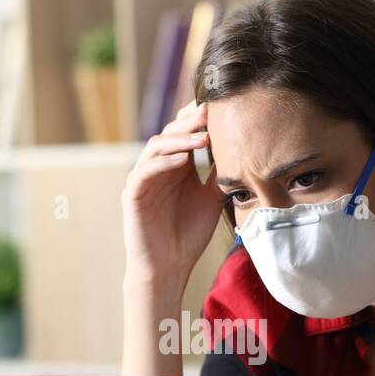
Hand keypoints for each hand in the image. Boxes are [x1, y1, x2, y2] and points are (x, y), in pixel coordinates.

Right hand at [121, 99, 225, 285]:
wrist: (169, 267)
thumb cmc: (188, 235)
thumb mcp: (212, 199)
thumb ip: (219, 175)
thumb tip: (242, 151)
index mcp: (176, 165)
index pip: (185, 133)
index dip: (199, 119)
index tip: (222, 108)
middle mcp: (158, 167)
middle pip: (170, 133)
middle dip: (190, 122)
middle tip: (210, 111)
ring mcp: (143, 179)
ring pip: (156, 148)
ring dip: (178, 140)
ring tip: (202, 137)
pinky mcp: (132, 195)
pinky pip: (144, 172)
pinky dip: (162, 163)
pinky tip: (181, 161)